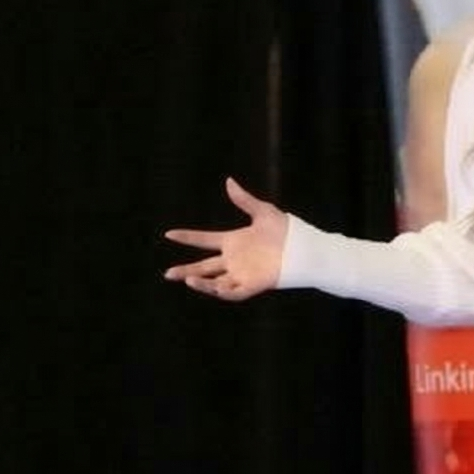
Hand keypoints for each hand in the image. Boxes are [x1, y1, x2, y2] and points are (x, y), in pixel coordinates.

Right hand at [163, 178, 289, 300]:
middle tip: (167, 274)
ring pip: (215, 282)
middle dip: (186, 271)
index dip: (187, 237)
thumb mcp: (263, 212)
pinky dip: (220, 290)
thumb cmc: (286, 230)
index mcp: (233, 241)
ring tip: (186, 280)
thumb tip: (228, 181)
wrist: (305, 248)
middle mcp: (234, 259)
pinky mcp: (252, 285)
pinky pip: (233, 291)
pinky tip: (208, 286)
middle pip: (204, 267)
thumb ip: (244, 199)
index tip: (169, 234)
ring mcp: (242, 273)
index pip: (204, 240)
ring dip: (200, 282)